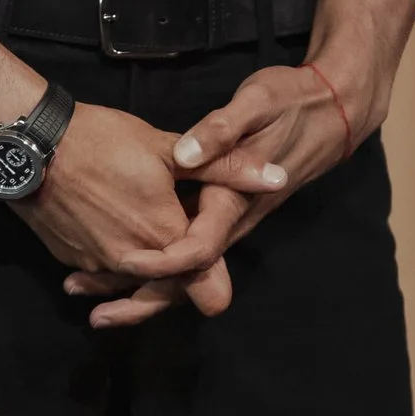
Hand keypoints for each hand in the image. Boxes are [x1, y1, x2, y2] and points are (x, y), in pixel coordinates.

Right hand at [17, 100, 246, 293]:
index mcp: (164, 237)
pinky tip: (109, 243)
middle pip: (169, 291)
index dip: (216, 282)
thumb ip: (227, 168)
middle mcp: (133, 262)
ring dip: (144, 275)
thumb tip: (278, 176)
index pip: (207, 286)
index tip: (217, 271)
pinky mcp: (72, 259)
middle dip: (181, 279)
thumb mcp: (169, 148)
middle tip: (186, 260)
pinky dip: (110, 266)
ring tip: (147, 255)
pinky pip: (102, 274)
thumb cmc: (103, 141)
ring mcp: (98, 264)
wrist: (32, 145)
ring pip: (133, 284)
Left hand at [66, 0, 414, 332]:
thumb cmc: (291, 105)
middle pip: (186, 275)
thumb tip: (186, 153)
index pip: (198, 249)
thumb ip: (222, 132)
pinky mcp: (221, 215)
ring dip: (136, 287)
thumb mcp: (257, 105)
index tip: (123, 264)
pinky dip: (148, 265)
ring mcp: (227, 222)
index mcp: (235, 201)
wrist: (331, 111)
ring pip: (182, 271)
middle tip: (91, 310)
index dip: (161, 263)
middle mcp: (232, 221)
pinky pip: (184, 254)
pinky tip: (109, 265)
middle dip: (139, 296)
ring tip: (83, 295)